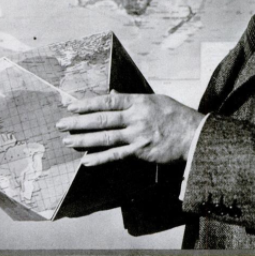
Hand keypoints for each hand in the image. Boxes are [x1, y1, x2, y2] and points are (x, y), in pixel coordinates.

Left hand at [56, 91, 204, 165]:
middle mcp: (136, 117)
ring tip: (68, 141)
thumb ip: (131, 99)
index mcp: (138, 101)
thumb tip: (111, 95)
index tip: (71, 105)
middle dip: (79, 121)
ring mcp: (137, 135)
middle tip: (61, 123)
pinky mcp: (141, 151)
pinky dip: (100, 158)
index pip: (108, 101)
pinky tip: (86, 160)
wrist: (193, 134)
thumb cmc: (174, 114)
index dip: (87, 103)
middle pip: (102, 119)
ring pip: (106, 137)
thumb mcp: (154, 100)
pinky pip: (116, 155)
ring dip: (84, 139)